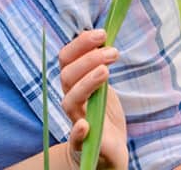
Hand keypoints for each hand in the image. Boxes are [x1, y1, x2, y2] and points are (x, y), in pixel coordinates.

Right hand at [59, 29, 127, 169]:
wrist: (107, 148)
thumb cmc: (103, 112)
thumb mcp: (103, 83)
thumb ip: (99, 63)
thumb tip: (102, 35)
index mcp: (74, 82)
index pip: (67, 58)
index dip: (81, 44)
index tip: (102, 34)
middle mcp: (71, 98)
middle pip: (68, 76)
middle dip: (89, 59)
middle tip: (113, 52)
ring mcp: (76, 120)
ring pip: (70, 101)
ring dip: (86, 83)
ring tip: (105, 71)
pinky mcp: (83, 144)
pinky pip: (74, 139)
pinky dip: (77, 132)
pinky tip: (85, 124)